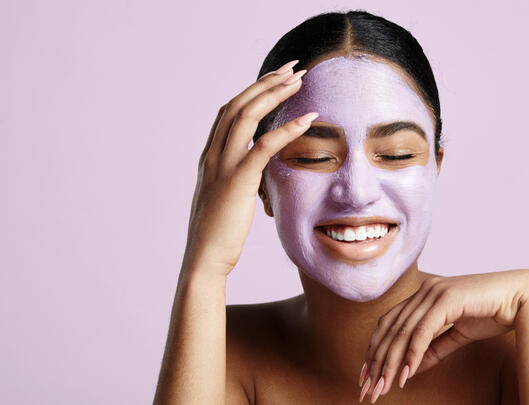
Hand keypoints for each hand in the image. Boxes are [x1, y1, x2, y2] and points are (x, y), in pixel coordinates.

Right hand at [182, 60, 316, 276]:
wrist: (205, 258)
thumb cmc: (219, 233)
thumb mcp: (227, 197)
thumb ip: (239, 176)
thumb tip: (257, 169)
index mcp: (210, 156)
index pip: (230, 111)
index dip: (254, 90)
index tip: (277, 77)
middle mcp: (212, 155)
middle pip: (238, 105)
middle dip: (266, 83)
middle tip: (292, 68)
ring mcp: (222, 166)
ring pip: (246, 117)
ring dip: (274, 94)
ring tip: (298, 80)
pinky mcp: (237, 182)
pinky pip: (263, 147)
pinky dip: (286, 129)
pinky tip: (308, 119)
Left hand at [358, 269, 528, 401]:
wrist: (522, 300)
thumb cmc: (492, 314)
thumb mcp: (457, 335)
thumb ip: (433, 349)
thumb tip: (409, 367)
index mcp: (424, 295)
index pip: (389, 323)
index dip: (374, 349)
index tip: (366, 375)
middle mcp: (425, 290)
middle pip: (390, 329)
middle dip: (377, 361)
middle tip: (369, 389)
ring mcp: (435, 292)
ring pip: (403, 331)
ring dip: (391, 362)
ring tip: (384, 386)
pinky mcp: (447, 298)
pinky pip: (423, 331)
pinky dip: (412, 353)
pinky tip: (405, 374)